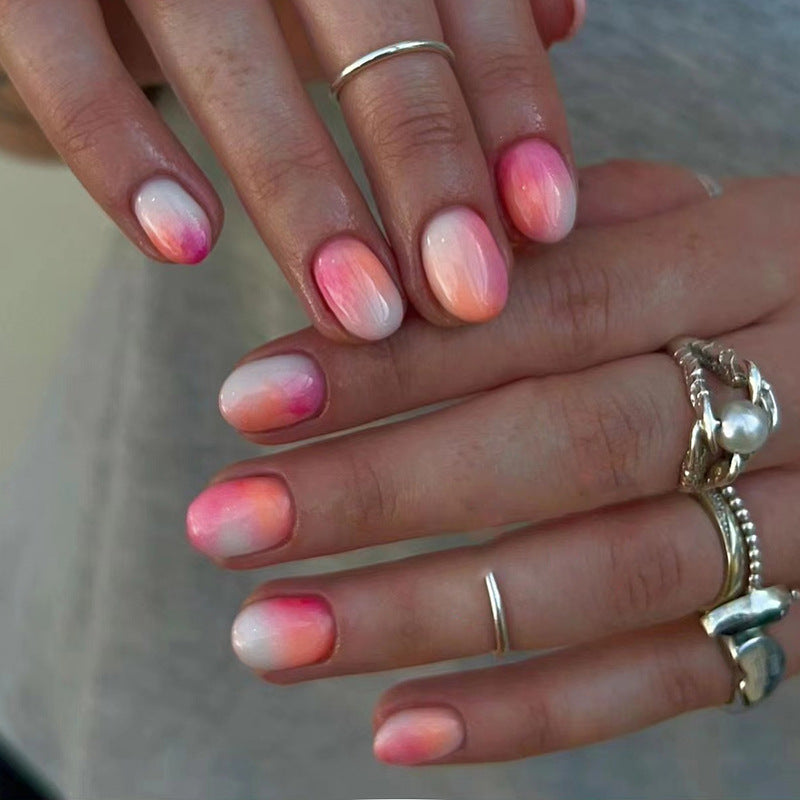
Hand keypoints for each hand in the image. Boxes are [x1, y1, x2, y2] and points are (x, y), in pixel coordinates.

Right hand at [0, 0, 581, 341]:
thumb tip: (562, 20)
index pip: (459, 0)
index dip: (508, 112)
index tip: (541, 226)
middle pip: (372, 30)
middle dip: (426, 174)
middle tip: (466, 298)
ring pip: (233, 60)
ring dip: (307, 196)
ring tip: (362, 317)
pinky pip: (63, 60)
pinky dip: (121, 151)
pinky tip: (187, 245)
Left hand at [187, 161, 799, 764]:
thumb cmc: (749, 271)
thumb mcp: (680, 216)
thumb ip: (566, 234)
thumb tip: (399, 276)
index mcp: (754, 258)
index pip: (549, 309)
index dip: (396, 361)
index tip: (249, 400)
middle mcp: (793, 393)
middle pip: (565, 447)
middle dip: (381, 495)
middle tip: (226, 525)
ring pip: (603, 579)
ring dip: (422, 616)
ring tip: (273, 636)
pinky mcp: (795, 611)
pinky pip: (665, 679)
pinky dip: (528, 714)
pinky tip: (398, 726)